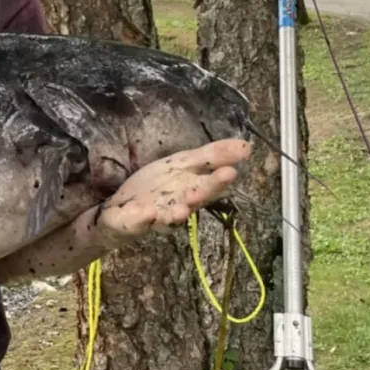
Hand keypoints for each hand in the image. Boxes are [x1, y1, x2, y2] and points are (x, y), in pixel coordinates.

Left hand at [93, 138, 250, 245]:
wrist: (122, 209)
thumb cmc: (156, 186)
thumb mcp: (181, 164)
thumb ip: (211, 156)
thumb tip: (247, 146)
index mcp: (190, 190)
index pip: (208, 184)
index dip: (218, 180)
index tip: (231, 171)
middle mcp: (178, 206)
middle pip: (192, 201)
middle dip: (203, 193)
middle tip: (215, 185)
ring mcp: (156, 216)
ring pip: (169, 216)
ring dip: (177, 213)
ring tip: (181, 209)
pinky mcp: (133, 223)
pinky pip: (138, 222)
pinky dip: (142, 218)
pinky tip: (148, 212)